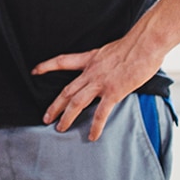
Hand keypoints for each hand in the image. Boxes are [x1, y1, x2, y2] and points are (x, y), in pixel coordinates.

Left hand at [33, 28, 167, 139]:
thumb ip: (104, 60)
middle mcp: (90, 72)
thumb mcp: (110, 49)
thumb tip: (106, 66)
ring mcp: (100, 82)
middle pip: (66, 90)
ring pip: (76, 102)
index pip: (62, 61)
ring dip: (66, 117)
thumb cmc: (133, 44)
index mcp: (89, 59)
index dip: (46, 66)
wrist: (144, 44)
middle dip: (54, 106)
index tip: (34, 71)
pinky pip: (100, 113)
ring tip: (60, 128)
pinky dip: (95, 126)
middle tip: (45, 118)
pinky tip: (92, 136)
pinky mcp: (113, 91)